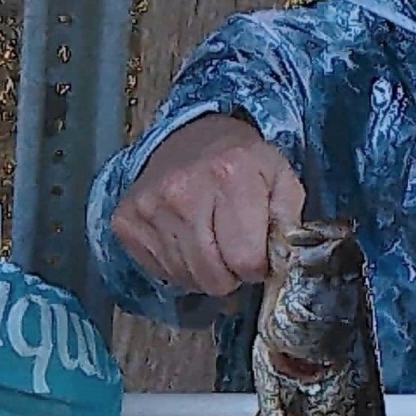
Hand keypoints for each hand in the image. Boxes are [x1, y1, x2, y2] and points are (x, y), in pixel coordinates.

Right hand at [110, 113, 305, 295]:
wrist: (190, 135)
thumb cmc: (242, 162)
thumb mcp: (281, 178)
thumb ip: (289, 223)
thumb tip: (282, 265)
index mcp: (230, 175)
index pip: (246, 261)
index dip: (256, 266)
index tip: (255, 253)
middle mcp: (183, 191)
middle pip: (214, 279)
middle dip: (230, 273)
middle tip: (232, 249)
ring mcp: (149, 207)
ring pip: (187, 280)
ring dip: (203, 271)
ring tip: (208, 240)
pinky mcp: (126, 220)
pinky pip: (160, 272)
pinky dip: (177, 266)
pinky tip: (184, 238)